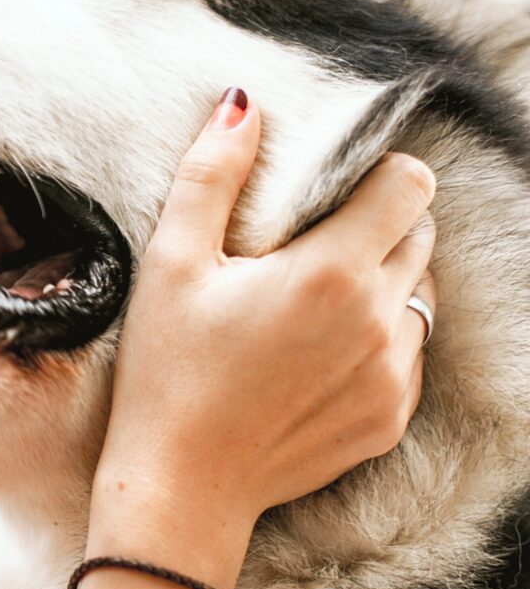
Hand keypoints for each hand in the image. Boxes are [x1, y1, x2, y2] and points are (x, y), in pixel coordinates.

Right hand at [92, 88, 435, 578]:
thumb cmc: (169, 369)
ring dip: (383, 277)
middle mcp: (379, 323)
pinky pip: (411, 351)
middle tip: (312, 240)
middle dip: (379, 221)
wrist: (182, 485)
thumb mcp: (172, 261)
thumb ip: (211, 175)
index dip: (377, 172)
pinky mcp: (390, 418)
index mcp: (331, 273)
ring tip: (315, 295)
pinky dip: (380, 334)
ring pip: (419, 293)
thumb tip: (242, 104)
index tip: (333, 187)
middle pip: (420, 234)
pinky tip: (318, 349)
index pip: (408, 185)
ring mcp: (393, 377)